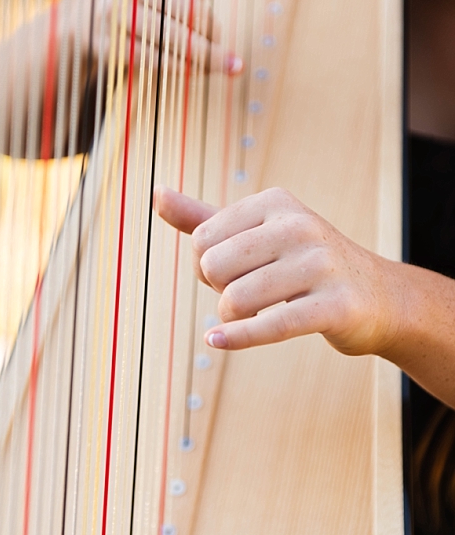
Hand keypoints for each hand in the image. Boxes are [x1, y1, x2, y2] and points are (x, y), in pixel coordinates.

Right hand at [91, 0, 241, 75]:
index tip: (212, 13)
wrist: (87, 17)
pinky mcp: (110, 44)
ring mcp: (117, 13)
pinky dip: (178, 66)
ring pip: (173, 36)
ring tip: (226, 64)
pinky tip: (196, 71)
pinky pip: (153, 58)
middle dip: (210, 29)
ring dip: (204, 53)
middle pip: (185, 8)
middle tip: (223, 44)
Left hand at [153, 186, 398, 356]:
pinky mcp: (334, 306)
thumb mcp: (252, 233)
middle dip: (219, 290)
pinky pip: (270, 325)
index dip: (206, 266)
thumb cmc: (300, 264)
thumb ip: (201, 218)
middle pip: (213, 268)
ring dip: (233, 317)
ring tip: (256, 313)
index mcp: (275, 202)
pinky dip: (237, 338)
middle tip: (248, 293)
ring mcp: (321, 265)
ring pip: (235, 299)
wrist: (379, 298)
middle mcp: (300, 226)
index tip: (236, 270)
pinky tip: (216, 340)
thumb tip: (156, 194)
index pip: (201, 240)